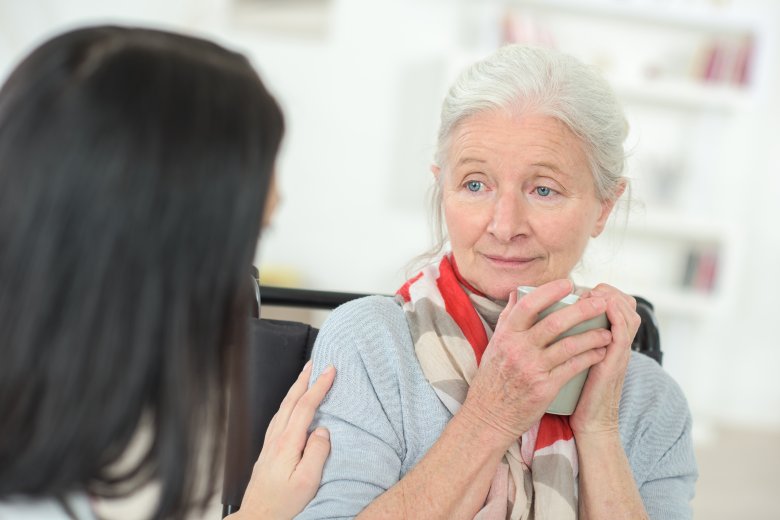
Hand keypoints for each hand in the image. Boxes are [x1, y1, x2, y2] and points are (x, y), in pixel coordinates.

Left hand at [231, 361, 335, 519]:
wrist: (258, 517)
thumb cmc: (283, 504)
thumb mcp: (307, 481)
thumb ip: (317, 452)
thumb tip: (323, 430)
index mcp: (288, 443)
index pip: (305, 406)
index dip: (319, 386)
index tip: (330, 370)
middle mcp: (276, 439)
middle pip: (291, 401)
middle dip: (304, 379)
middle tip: (315, 362)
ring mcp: (270, 444)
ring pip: (283, 407)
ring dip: (295, 389)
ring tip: (305, 377)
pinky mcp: (268, 451)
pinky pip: (279, 417)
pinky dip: (288, 404)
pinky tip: (291, 406)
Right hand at [460, 279, 610, 445]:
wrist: (488, 417)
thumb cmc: (492, 380)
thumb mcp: (494, 346)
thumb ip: (508, 319)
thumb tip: (519, 293)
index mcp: (505, 335)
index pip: (528, 304)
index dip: (550, 291)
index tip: (569, 284)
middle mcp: (518, 349)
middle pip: (555, 322)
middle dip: (583, 310)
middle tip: (601, 302)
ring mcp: (532, 369)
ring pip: (569, 345)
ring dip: (593, 336)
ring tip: (608, 331)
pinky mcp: (545, 388)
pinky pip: (573, 367)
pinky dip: (590, 357)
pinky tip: (600, 353)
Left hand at [570, 284, 639, 437]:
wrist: (588, 423)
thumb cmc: (576, 392)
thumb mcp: (576, 360)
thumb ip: (573, 341)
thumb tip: (547, 320)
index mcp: (609, 341)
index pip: (619, 305)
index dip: (603, 291)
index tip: (579, 290)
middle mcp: (617, 344)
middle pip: (627, 304)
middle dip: (607, 290)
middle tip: (584, 290)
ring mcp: (618, 352)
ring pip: (628, 313)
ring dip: (610, 297)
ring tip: (589, 295)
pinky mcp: (614, 362)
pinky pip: (622, 332)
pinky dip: (615, 315)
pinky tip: (602, 306)